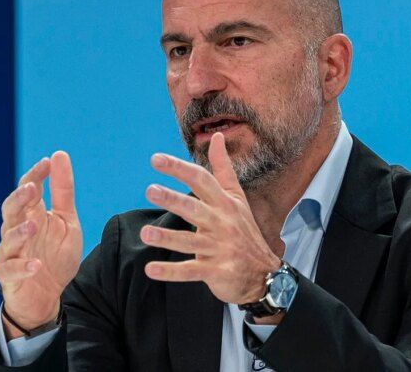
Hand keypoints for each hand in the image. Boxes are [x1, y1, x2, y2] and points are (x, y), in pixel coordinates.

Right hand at [0, 151, 82, 337]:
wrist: (48, 295)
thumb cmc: (55, 255)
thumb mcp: (67, 220)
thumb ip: (63, 191)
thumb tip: (58, 155)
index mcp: (32, 214)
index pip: (28, 189)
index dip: (35, 175)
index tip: (47, 162)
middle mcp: (17, 230)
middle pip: (11, 210)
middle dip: (19, 198)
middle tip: (32, 188)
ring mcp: (11, 253)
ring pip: (8, 239)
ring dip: (20, 232)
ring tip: (34, 225)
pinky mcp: (8, 277)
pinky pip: (10, 270)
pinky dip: (22, 268)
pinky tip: (36, 266)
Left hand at [140, 133, 280, 304]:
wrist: (265, 273)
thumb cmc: (245, 231)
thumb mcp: (237, 197)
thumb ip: (223, 168)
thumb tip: (217, 135)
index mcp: (225, 203)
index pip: (201, 180)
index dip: (179, 168)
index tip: (155, 159)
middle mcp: (222, 223)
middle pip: (194, 208)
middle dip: (172, 199)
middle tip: (150, 190)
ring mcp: (219, 248)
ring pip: (190, 242)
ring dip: (167, 238)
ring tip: (145, 233)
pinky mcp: (216, 272)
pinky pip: (190, 271)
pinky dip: (170, 272)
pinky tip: (151, 269)